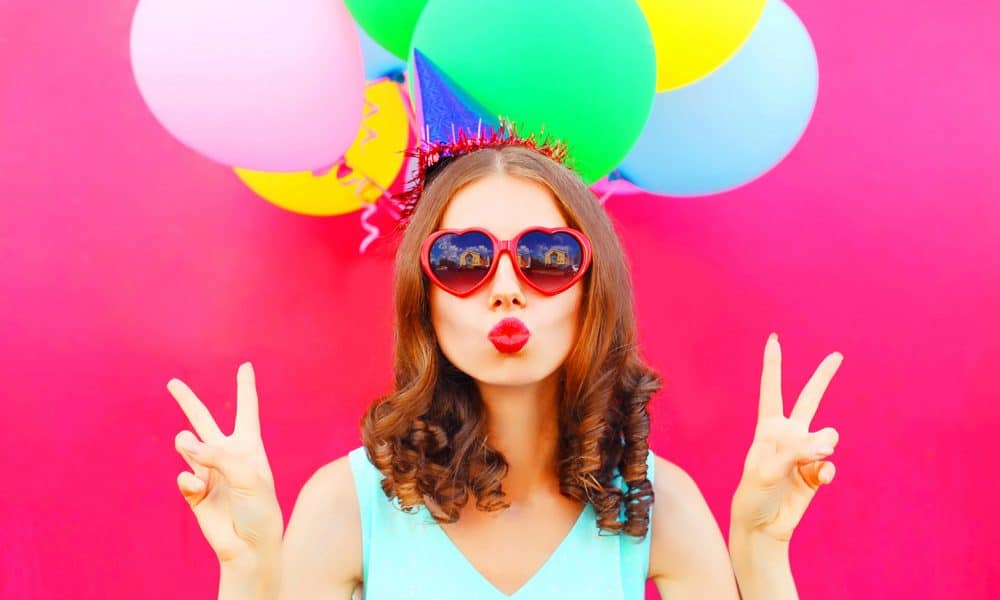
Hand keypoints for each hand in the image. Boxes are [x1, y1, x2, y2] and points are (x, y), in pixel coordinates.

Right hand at [168, 362, 283, 565]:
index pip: (247, 410)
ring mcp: (208, 472)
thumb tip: (183, 442)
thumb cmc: (259, 509)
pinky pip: (184, 477)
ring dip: (187, 443)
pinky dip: (189, 481)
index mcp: (248, 446)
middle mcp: (226, 455)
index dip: (245, 387)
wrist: (249, 545)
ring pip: (187, 445)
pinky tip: (199, 490)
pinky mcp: (194, 491)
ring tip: (187, 443)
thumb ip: (217, 456)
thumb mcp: (248, 476)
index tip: (246, 366)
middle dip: (188, 401)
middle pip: (204, 420)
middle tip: (173, 382)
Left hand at [730, 333, 841, 542]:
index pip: (772, 391)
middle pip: (809, 399)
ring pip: (828, 436)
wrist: (762, 526)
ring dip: (823, 448)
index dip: (773, 365)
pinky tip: (815, 482)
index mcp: (768, 428)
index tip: (774, 339)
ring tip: (809, 462)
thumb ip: (798, 452)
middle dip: (823, 378)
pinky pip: (830, 465)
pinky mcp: (817, 472)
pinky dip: (825, 473)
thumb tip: (829, 444)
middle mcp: (788, 435)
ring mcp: (805, 453)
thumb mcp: (768, 470)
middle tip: (837, 356)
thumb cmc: (754, 494)